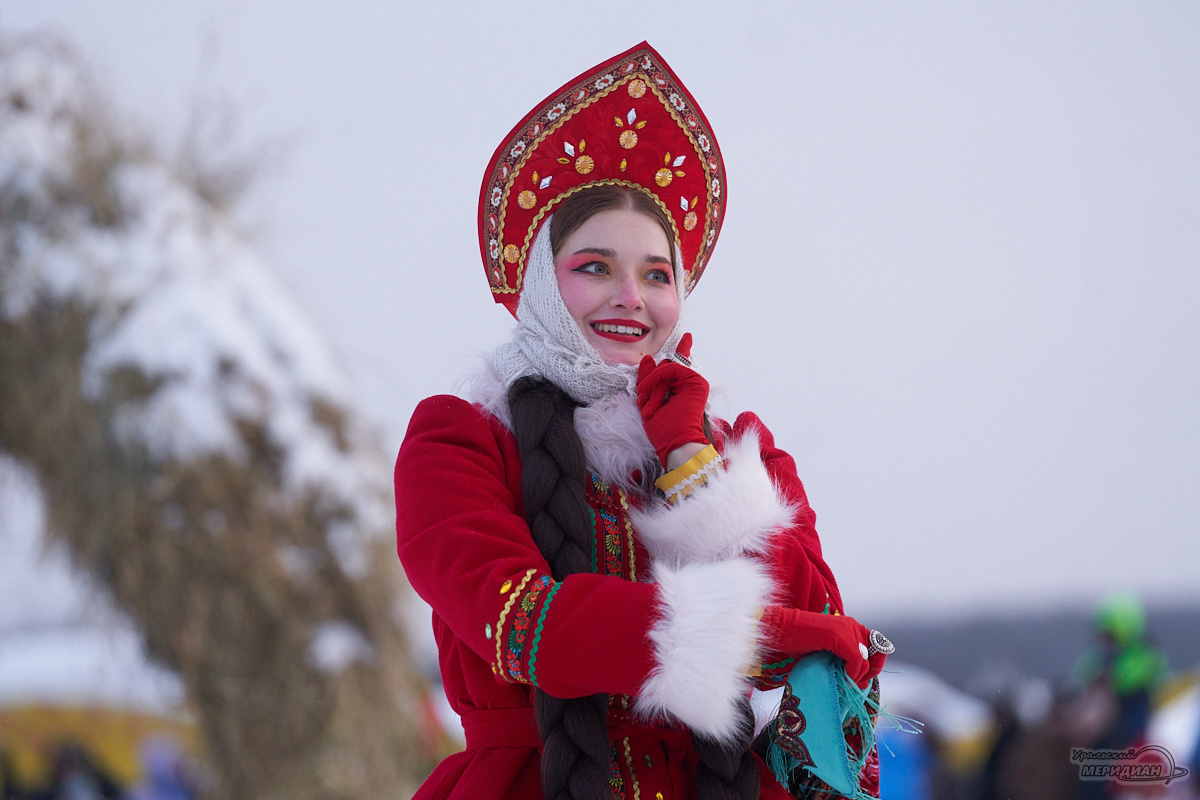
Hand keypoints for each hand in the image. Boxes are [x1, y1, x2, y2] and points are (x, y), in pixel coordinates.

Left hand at [636, 334, 710, 467]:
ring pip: (666, 367)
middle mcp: (689, 383)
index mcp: (681, 388)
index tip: (687, 337)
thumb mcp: (648, 399)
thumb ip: (647, 378)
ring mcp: (695, 381)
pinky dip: (656, 379)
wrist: (675, 443)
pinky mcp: (697, 382)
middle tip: (645, 405)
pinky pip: (671, 368)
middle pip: (664, 366)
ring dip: (652, 387)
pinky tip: (649, 392)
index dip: (683, 349)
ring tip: (650, 407)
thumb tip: (647, 358)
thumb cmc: (662, 428)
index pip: (678, 364)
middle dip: (649, 383)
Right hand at [759, 605, 887, 688]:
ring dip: (857, 676)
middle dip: (868, 673)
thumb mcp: (826, 653)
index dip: (873, 666)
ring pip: (866, 660)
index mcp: (850, 627)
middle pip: (877, 654)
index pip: (878, 647)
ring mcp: (846, 628)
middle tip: (853, 683)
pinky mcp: (839, 635)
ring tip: (844, 682)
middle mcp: (852, 625)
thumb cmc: (797, 644)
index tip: (859, 679)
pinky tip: (841, 676)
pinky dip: (851, 673)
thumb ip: (844, 660)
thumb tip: (860, 681)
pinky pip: (856, 660)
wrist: (778, 631)